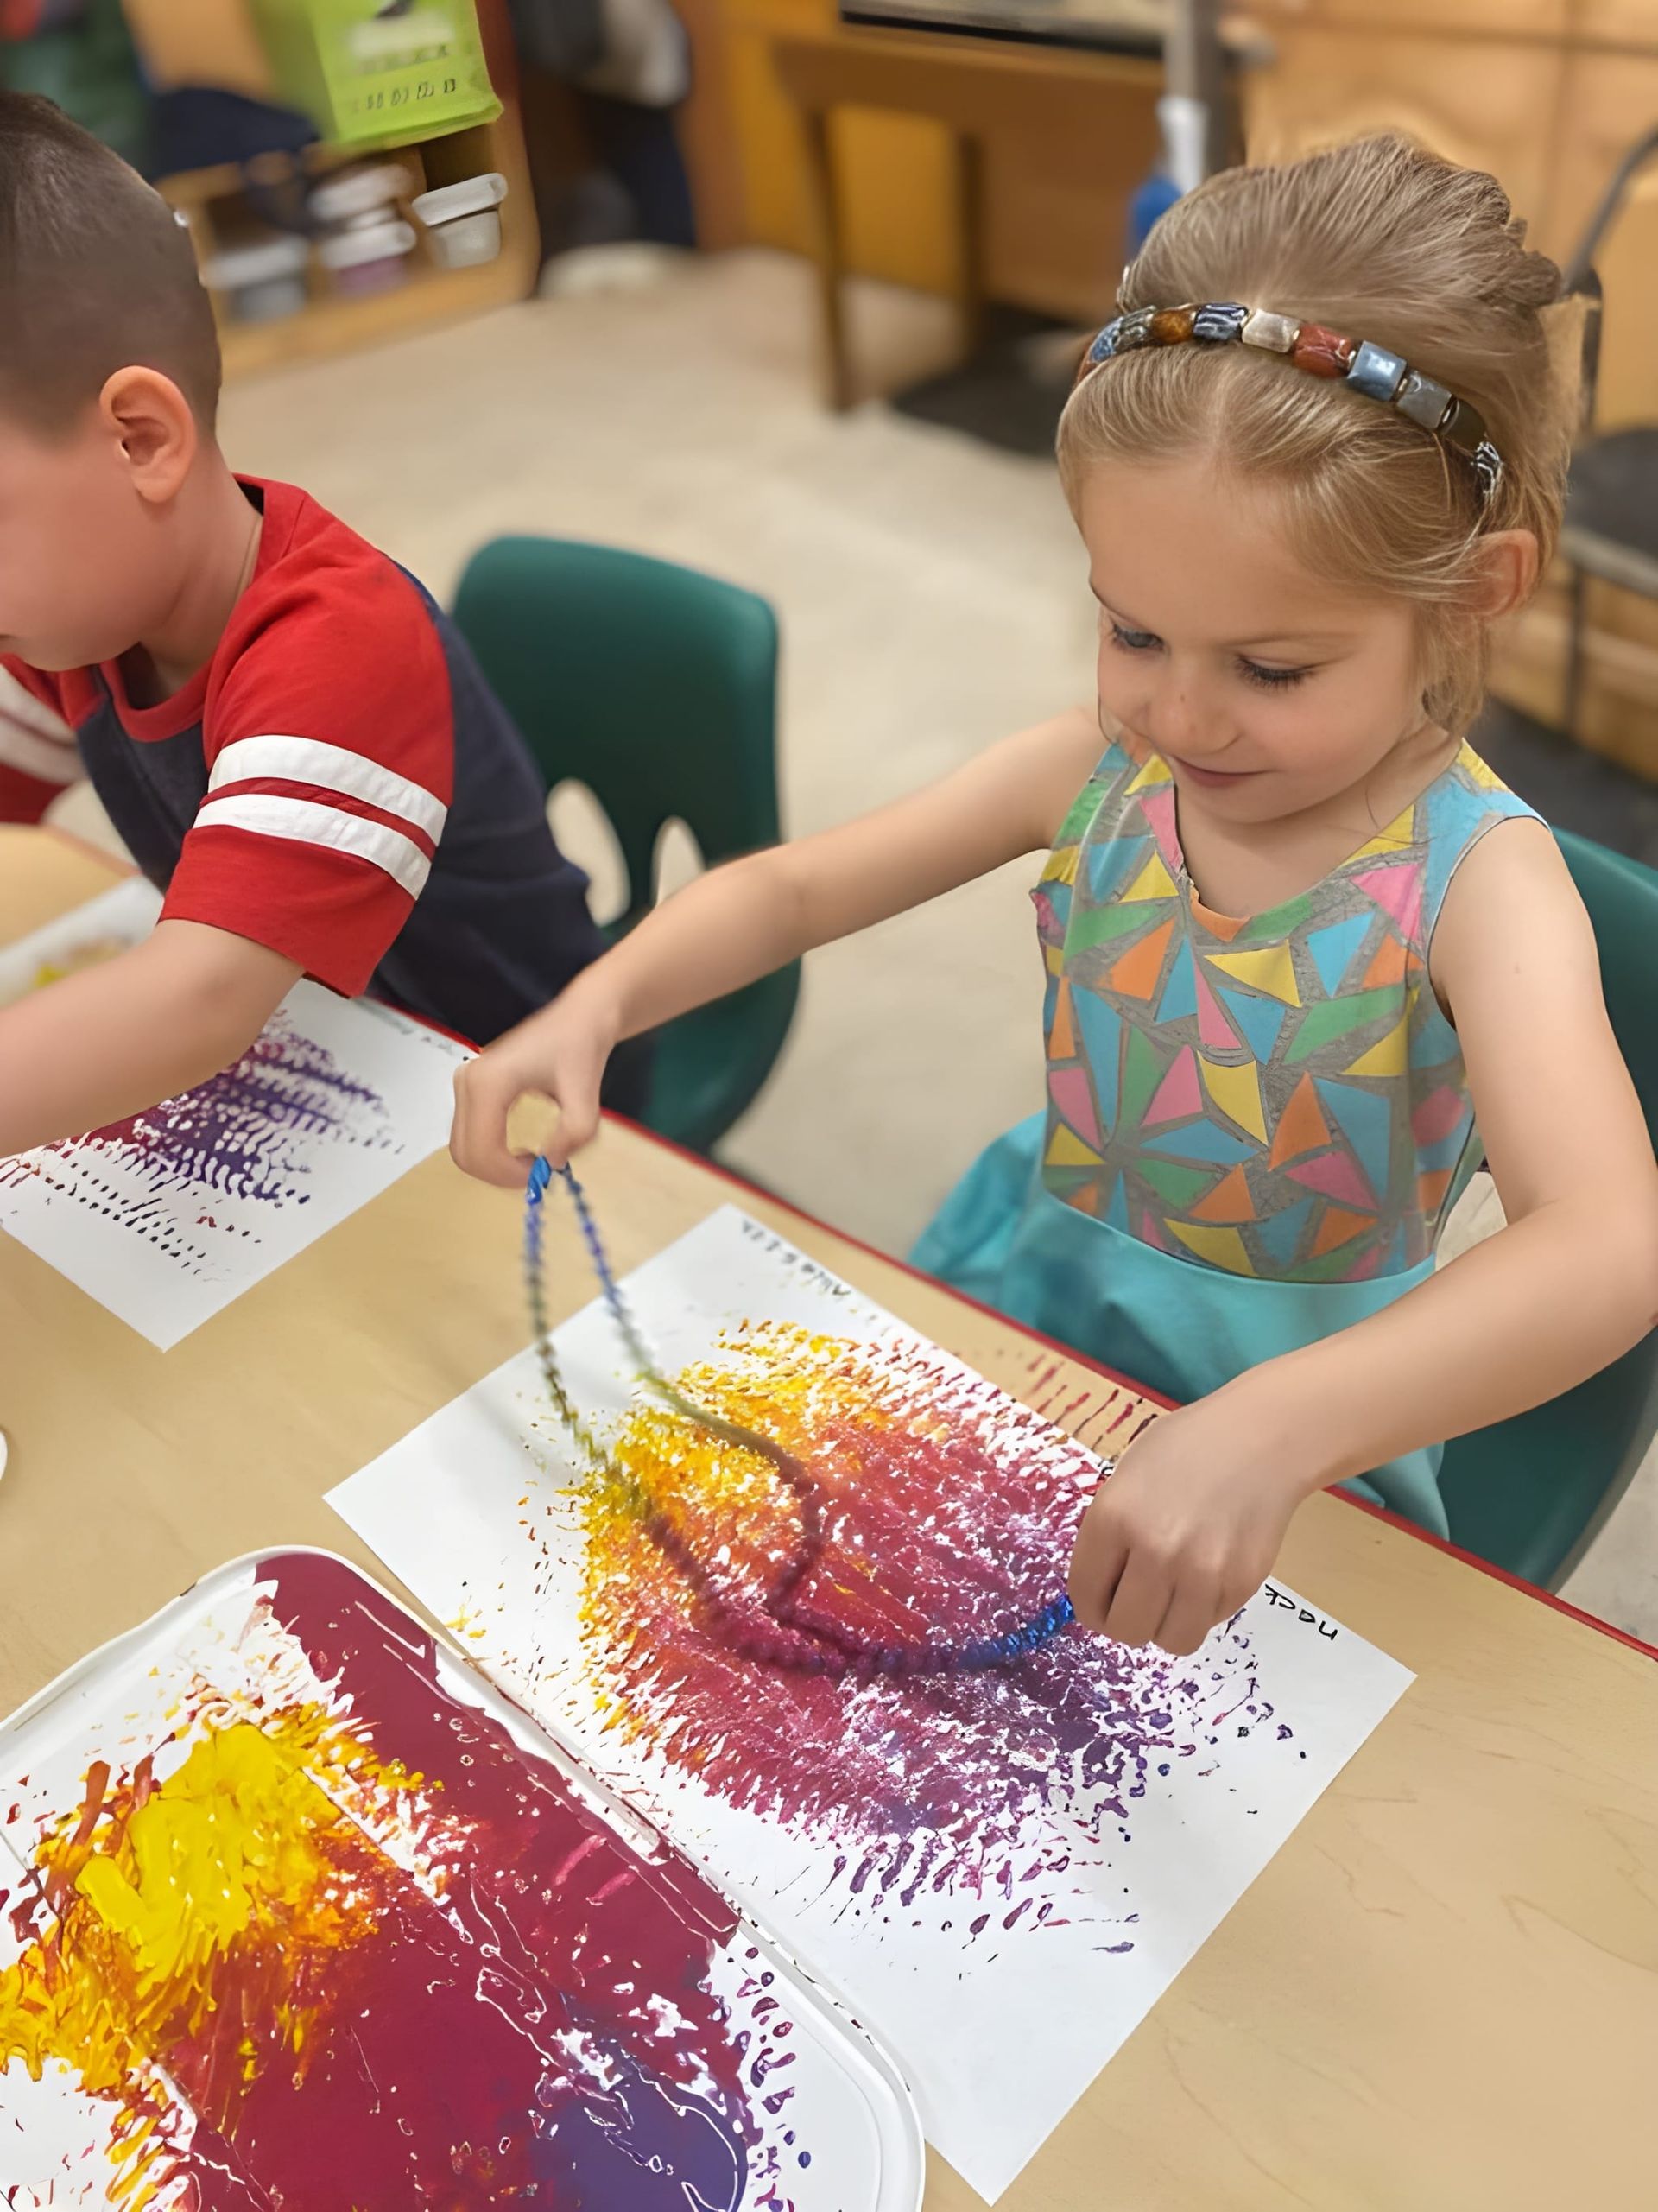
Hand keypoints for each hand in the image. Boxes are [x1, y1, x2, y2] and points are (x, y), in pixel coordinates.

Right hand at [450, 982, 619, 1187]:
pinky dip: (490, 1152)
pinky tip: (519, 1150)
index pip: (481, 1149)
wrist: (578, 1018)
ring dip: (494, 1165)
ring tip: (530, 1162)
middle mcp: (468, 1082)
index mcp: (488, 1083)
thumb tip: (551, 1164)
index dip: (509, 1174)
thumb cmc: (581, 1049)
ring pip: (463, 1147)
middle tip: (535, 1175)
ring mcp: (465, 1083)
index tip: (541, 1175)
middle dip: (498, 1174)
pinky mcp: (471, 1087)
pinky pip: (469, 1134)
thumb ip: (572, 1137)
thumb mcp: (587, 1099)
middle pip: (464, 1153)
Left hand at [1067, 1394, 1317, 1655]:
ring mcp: (1201, 1573)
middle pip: (1125, 1630)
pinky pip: (1209, 1623)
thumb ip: (1110, 1533)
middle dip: (1125, 1621)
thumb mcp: (1128, 1477)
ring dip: (1166, 1624)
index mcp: (1113, 1518)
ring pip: (1170, 1641)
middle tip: (1136, 1601)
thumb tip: (1100, 1588)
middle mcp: (1154, 1551)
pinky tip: (1208, 1571)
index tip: (1102, 1600)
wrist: (1261, 1438)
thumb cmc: (1187, 1447)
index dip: (1091, 1605)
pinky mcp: (1241, 1585)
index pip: (1085, 1596)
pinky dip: (1203, 1609)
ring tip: (1173, 1593)